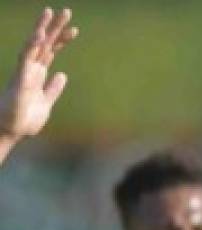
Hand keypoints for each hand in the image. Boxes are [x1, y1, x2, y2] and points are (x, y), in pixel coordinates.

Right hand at [0, 9, 77, 148]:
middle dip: (55, 27)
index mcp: (38, 74)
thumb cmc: (25, 118)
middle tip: (67, 11)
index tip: (75, 29)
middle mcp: (31, 69)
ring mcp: (25, 71)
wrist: (11, 131)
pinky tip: (39, 35)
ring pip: (34, 45)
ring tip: (50, 12)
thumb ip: (53, 89)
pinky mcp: (20, 78)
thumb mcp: (46, 103)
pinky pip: (26, 58)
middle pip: (45, 43)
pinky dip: (32, 46)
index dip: (61, 40)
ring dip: (42, 28)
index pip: (51, 52)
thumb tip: (62, 75)